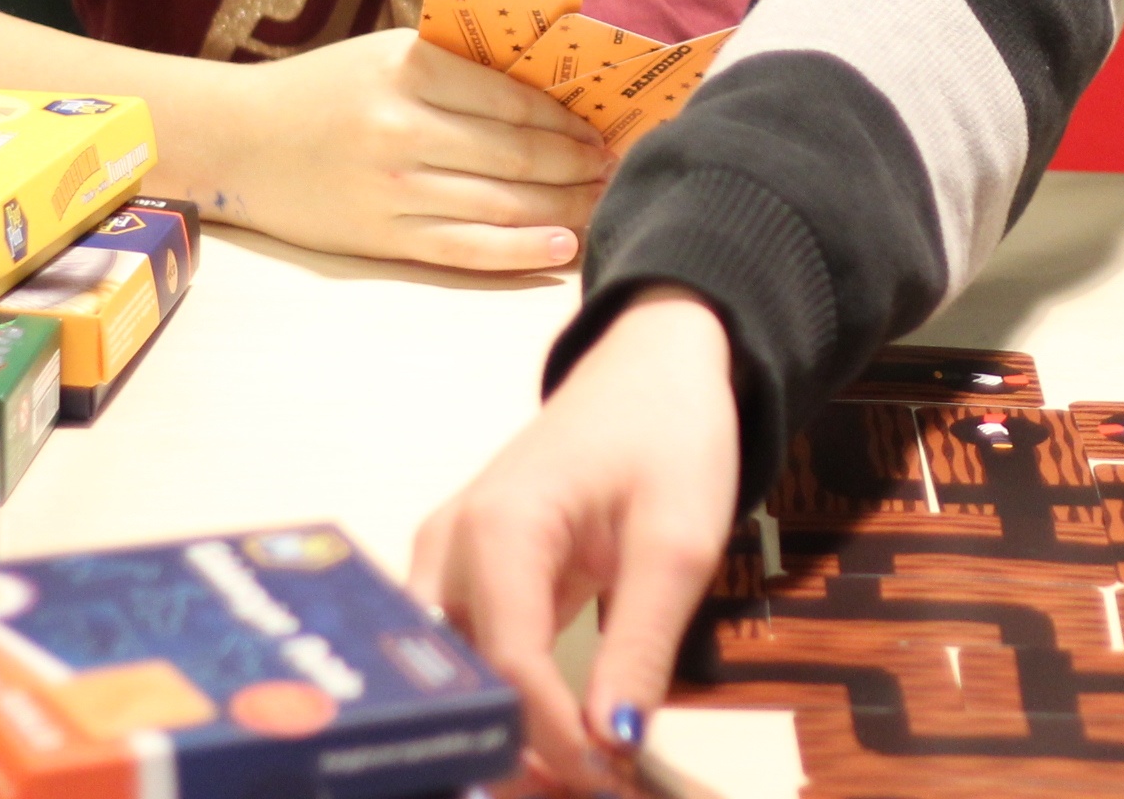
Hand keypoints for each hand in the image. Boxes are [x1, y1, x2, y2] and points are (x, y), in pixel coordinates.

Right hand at [190, 26, 611, 270]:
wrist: (237, 141)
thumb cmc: (323, 90)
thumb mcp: (387, 54)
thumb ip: (457, 66)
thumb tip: (548, 85)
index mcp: (409, 69)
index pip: (514, 97)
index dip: (567, 117)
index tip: (600, 125)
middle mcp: (404, 128)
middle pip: (517, 153)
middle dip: (577, 163)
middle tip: (614, 166)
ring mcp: (393, 188)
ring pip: (502, 202)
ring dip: (564, 205)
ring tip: (601, 202)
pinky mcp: (382, 237)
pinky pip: (465, 249)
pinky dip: (520, 251)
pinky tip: (561, 245)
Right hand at [416, 288, 742, 792]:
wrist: (653, 367)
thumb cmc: (669, 435)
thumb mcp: (679, 541)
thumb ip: (641, 645)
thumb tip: (610, 744)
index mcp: (501, 527)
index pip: (506, 663)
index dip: (546, 738)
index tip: (598, 783)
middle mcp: (450, 545)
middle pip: (452, 677)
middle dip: (500, 750)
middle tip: (567, 794)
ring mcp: (447, 557)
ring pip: (444, 672)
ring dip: (493, 735)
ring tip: (554, 781)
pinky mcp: (463, 570)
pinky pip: (460, 653)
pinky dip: (494, 704)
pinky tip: (537, 746)